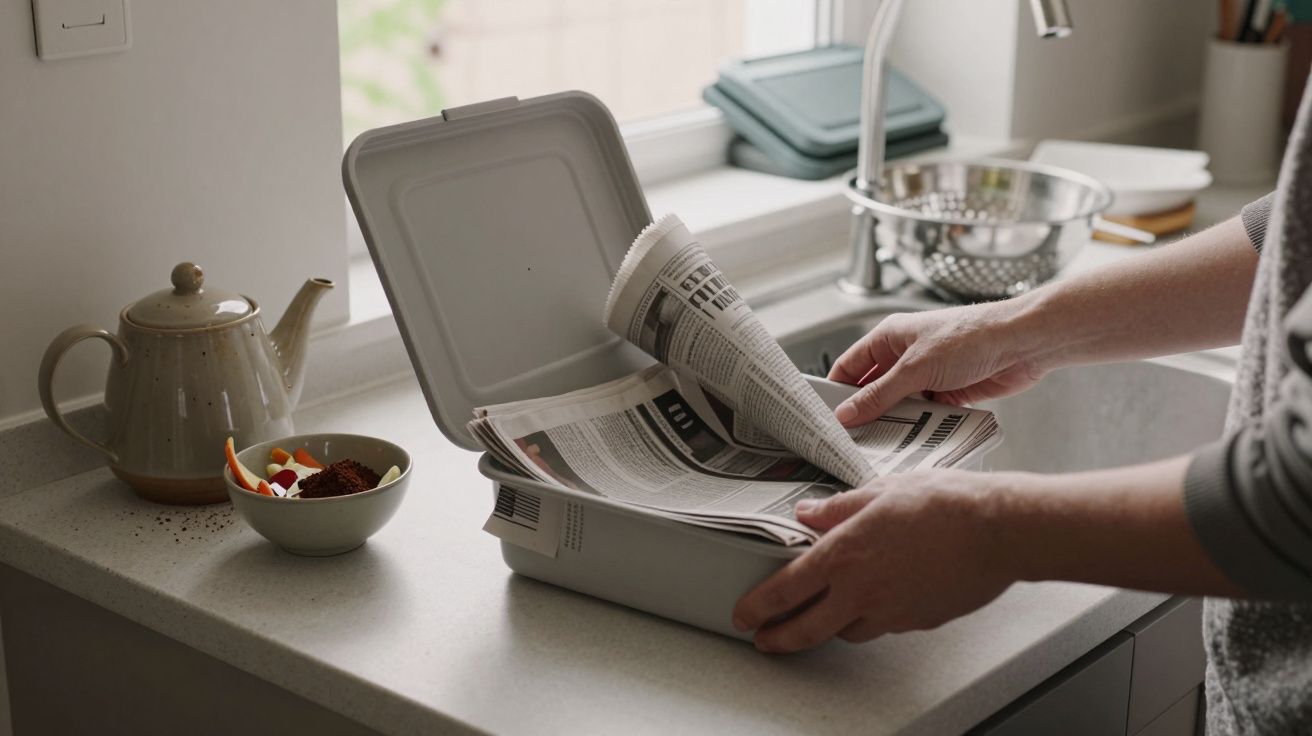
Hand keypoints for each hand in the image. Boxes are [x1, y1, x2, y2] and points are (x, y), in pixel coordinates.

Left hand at [732, 470, 1023, 652]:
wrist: (999, 530)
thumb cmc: (946, 504)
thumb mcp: (880, 490)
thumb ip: (838, 506)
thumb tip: (808, 511)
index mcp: (844, 555)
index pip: (785, 589)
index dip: (758, 606)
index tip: (744, 614)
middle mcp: (862, 591)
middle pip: (806, 629)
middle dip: (778, 638)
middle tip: (764, 640)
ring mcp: (891, 612)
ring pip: (846, 632)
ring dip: (828, 628)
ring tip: (820, 618)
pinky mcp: (917, 621)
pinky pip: (883, 626)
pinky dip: (869, 619)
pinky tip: (874, 603)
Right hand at [830, 302, 1046, 426]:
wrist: (1022, 344)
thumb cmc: (971, 336)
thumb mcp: (915, 369)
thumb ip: (879, 394)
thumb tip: (848, 412)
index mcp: (890, 337)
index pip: (850, 365)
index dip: (836, 389)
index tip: (827, 416)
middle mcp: (906, 355)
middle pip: (874, 389)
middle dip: (866, 411)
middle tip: (853, 437)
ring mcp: (927, 374)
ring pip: (900, 404)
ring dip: (895, 421)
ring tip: (882, 444)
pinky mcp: (948, 391)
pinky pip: (925, 414)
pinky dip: (920, 426)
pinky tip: (915, 441)